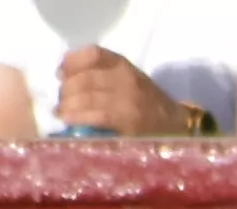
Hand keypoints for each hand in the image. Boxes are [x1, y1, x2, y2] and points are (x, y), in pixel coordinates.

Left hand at [55, 35, 193, 119]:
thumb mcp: (129, 79)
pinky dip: (77, 116)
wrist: (176, 126)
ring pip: (87, 96)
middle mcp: (125, 78)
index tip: (59, 73)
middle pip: (85, 78)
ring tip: (61, 112)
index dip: (71, 62)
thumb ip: (104, 75)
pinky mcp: (128, 121)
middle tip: (60, 100)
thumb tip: (68, 81)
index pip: (92, 54)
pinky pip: (96, 115)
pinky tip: (68, 120)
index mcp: (124, 65)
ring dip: (68, 105)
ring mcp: (127, 100)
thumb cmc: (148, 105)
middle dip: (66, 89)